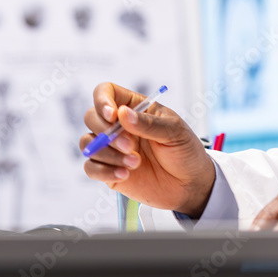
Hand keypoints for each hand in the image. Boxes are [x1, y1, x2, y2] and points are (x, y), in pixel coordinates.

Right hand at [81, 83, 214, 216]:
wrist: (190, 184)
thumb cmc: (185, 151)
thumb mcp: (174, 131)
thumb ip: (148, 123)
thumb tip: (122, 113)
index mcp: (134, 107)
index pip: (106, 92)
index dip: (102, 100)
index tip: (112, 116)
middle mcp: (118, 125)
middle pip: (91, 117)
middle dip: (106, 132)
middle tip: (130, 145)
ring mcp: (112, 148)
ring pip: (88, 143)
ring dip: (108, 154)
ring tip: (135, 163)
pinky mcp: (109, 170)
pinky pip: (91, 168)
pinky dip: (104, 171)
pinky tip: (125, 175)